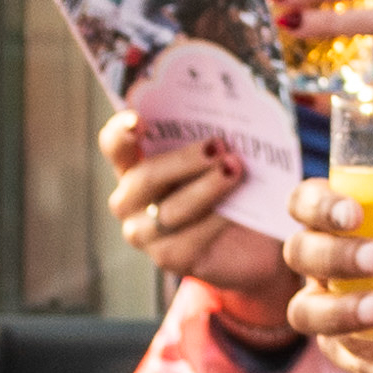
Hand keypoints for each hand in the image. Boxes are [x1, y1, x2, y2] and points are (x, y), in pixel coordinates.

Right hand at [99, 105, 286, 298]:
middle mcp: (131, 199)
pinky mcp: (168, 258)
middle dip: (183, 160)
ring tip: (235, 171)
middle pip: (145, 177)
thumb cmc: (233, 183)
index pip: (115, 145)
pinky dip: (215, 222)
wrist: (256, 237)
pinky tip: (236, 212)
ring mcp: (144, 232)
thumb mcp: (225, 155)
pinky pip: (187, 240)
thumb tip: (227, 115)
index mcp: (136, 163)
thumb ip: (214, 138)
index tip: (140, 122)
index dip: (121, 132)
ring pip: (169, 211)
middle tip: (218, 146)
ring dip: (205, 189)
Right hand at [279, 175, 372, 362]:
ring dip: (341, 313)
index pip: (308, 202)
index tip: (354, 214)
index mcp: (343, 218)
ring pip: (308, 314)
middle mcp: (327, 262)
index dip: (318, 206)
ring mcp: (334, 309)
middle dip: (335, 256)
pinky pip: (357, 365)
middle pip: (302, 254)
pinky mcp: (356, 352)